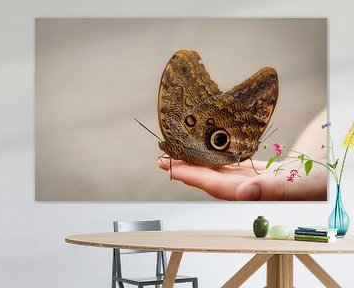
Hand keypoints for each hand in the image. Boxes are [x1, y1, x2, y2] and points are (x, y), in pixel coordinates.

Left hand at [157, 158, 326, 200]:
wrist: (324, 177)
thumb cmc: (316, 184)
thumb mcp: (299, 186)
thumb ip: (272, 191)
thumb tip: (245, 193)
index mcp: (253, 193)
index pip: (215, 186)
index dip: (193, 177)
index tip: (172, 168)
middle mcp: (246, 188)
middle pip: (210, 179)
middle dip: (186, 169)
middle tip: (163, 159)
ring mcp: (249, 179)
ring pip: (217, 170)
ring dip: (197, 162)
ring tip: (177, 153)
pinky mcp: (255, 170)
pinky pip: (229, 163)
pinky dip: (215, 156)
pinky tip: (205, 150)